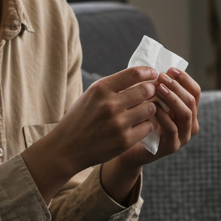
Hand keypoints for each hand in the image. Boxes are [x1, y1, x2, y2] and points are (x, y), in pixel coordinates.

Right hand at [21, 66, 158, 202]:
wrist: (66, 148)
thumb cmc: (80, 119)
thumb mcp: (91, 95)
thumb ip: (113, 86)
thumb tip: (142, 77)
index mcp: (100, 89)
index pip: (134, 73)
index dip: (149, 72)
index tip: (154, 74)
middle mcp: (110, 104)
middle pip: (146, 90)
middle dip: (152, 91)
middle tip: (150, 95)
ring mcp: (118, 123)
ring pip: (150, 109)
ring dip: (149, 109)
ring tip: (142, 111)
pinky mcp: (124, 140)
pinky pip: (148, 127)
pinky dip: (145, 126)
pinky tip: (137, 126)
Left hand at [101, 69, 201, 198]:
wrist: (126, 146)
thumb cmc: (138, 119)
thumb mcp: (150, 99)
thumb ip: (158, 87)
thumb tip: (157, 65)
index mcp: (188, 110)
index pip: (195, 91)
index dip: (185, 79)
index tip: (170, 69)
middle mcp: (190, 124)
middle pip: (192, 101)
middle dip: (177, 87)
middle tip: (162, 77)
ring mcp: (183, 137)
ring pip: (185, 114)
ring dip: (172, 99)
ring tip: (158, 88)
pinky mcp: (171, 147)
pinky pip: (172, 129)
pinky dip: (163, 116)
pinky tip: (152, 107)